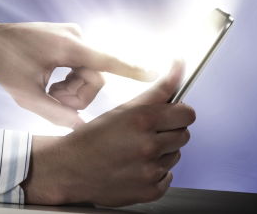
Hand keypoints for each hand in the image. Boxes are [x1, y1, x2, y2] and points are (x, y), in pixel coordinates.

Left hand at [0, 20, 154, 125]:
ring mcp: (72, 35)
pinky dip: (68, 77)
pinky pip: (80, 64)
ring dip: (71, 88)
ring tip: (47, 91)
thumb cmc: (5, 65)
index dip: (134, 71)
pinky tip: (48, 80)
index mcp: (68, 47)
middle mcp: (75, 36)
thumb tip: (81, 129)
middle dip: (76, 95)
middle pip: (94, 78)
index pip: (109, 61)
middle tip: (52, 100)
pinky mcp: (68, 37)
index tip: (159, 75)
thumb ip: (56, 115)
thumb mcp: (27, 96)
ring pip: (88, 73)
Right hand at [22, 61, 193, 205]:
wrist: (69, 169)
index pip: (187, 114)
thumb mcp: (121, 108)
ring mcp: (150, 171)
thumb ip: (157, 90)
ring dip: (162, 152)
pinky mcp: (150, 191)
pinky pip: (167, 177)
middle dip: (170, 131)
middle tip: (147, 132)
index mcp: (141, 120)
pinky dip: (155, 172)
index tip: (171, 113)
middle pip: (184, 135)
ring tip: (136, 150)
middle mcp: (148, 146)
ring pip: (174, 156)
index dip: (179, 112)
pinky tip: (135, 167)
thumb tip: (180, 65)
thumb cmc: (91, 137)